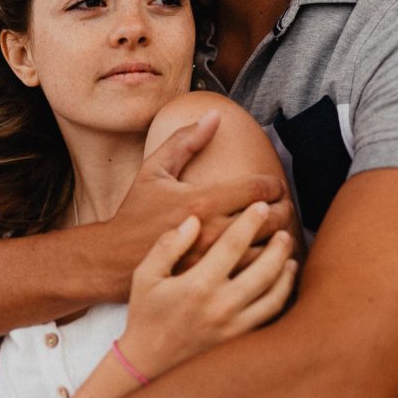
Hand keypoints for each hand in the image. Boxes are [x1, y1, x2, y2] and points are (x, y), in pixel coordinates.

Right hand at [109, 112, 290, 282]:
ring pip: (270, 250)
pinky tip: (268, 258)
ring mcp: (215, 261)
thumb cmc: (136, 213)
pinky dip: (270, 266)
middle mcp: (213, 231)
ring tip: (279, 231)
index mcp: (202, 200)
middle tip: (282, 206)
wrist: (114, 260)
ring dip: (281, 238)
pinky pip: (257, 276)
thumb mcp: (154, 171)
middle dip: (283, 209)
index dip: (274, 185)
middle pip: (271, 218)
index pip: (258, 189)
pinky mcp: (214, 283)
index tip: (274, 186)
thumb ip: (185, 141)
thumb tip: (215, 115)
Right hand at [120, 202, 296, 377]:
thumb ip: (167, 246)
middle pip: (264, 269)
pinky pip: (271, 317)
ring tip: (290, 256)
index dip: (250, 222)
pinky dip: (282, 298)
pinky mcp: (240, 342)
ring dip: (286, 272)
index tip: (261, 207)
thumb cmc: (146, 315)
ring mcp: (234, 327)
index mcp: (197, 285)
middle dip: (278, 246)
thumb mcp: (145, 276)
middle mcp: (220, 307)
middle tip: (283, 230)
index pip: (233, 245)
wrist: (147, 364)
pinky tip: (284, 284)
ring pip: (275, 296)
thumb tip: (194, 221)